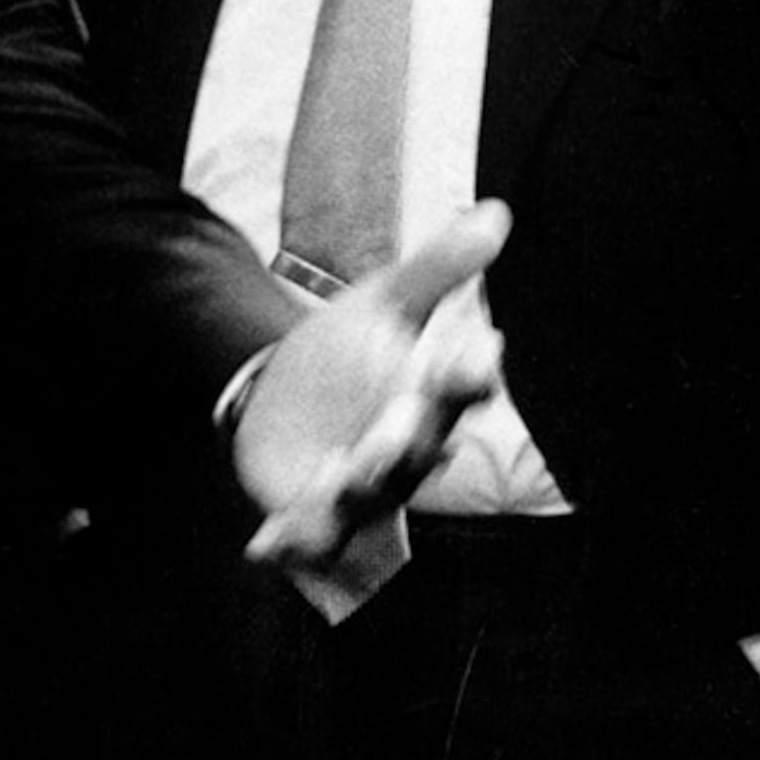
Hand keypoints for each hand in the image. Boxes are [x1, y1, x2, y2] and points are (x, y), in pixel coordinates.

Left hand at [236, 202, 513, 574]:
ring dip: (353, 493)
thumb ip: (437, 267)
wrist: (281, 390)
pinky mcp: (306, 512)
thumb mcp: (385, 301)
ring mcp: (356, 488)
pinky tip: (263, 548)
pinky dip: (288, 545)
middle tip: (400, 426)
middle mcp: (401, 451)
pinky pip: (302, 537)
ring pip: (364, 500)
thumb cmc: (349, 349)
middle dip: (408, 442)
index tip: (482, 350)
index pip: (458, 388)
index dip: (470, 374)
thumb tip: (496, 212)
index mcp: (426, 397)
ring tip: (339, 476)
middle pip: (414, 452)